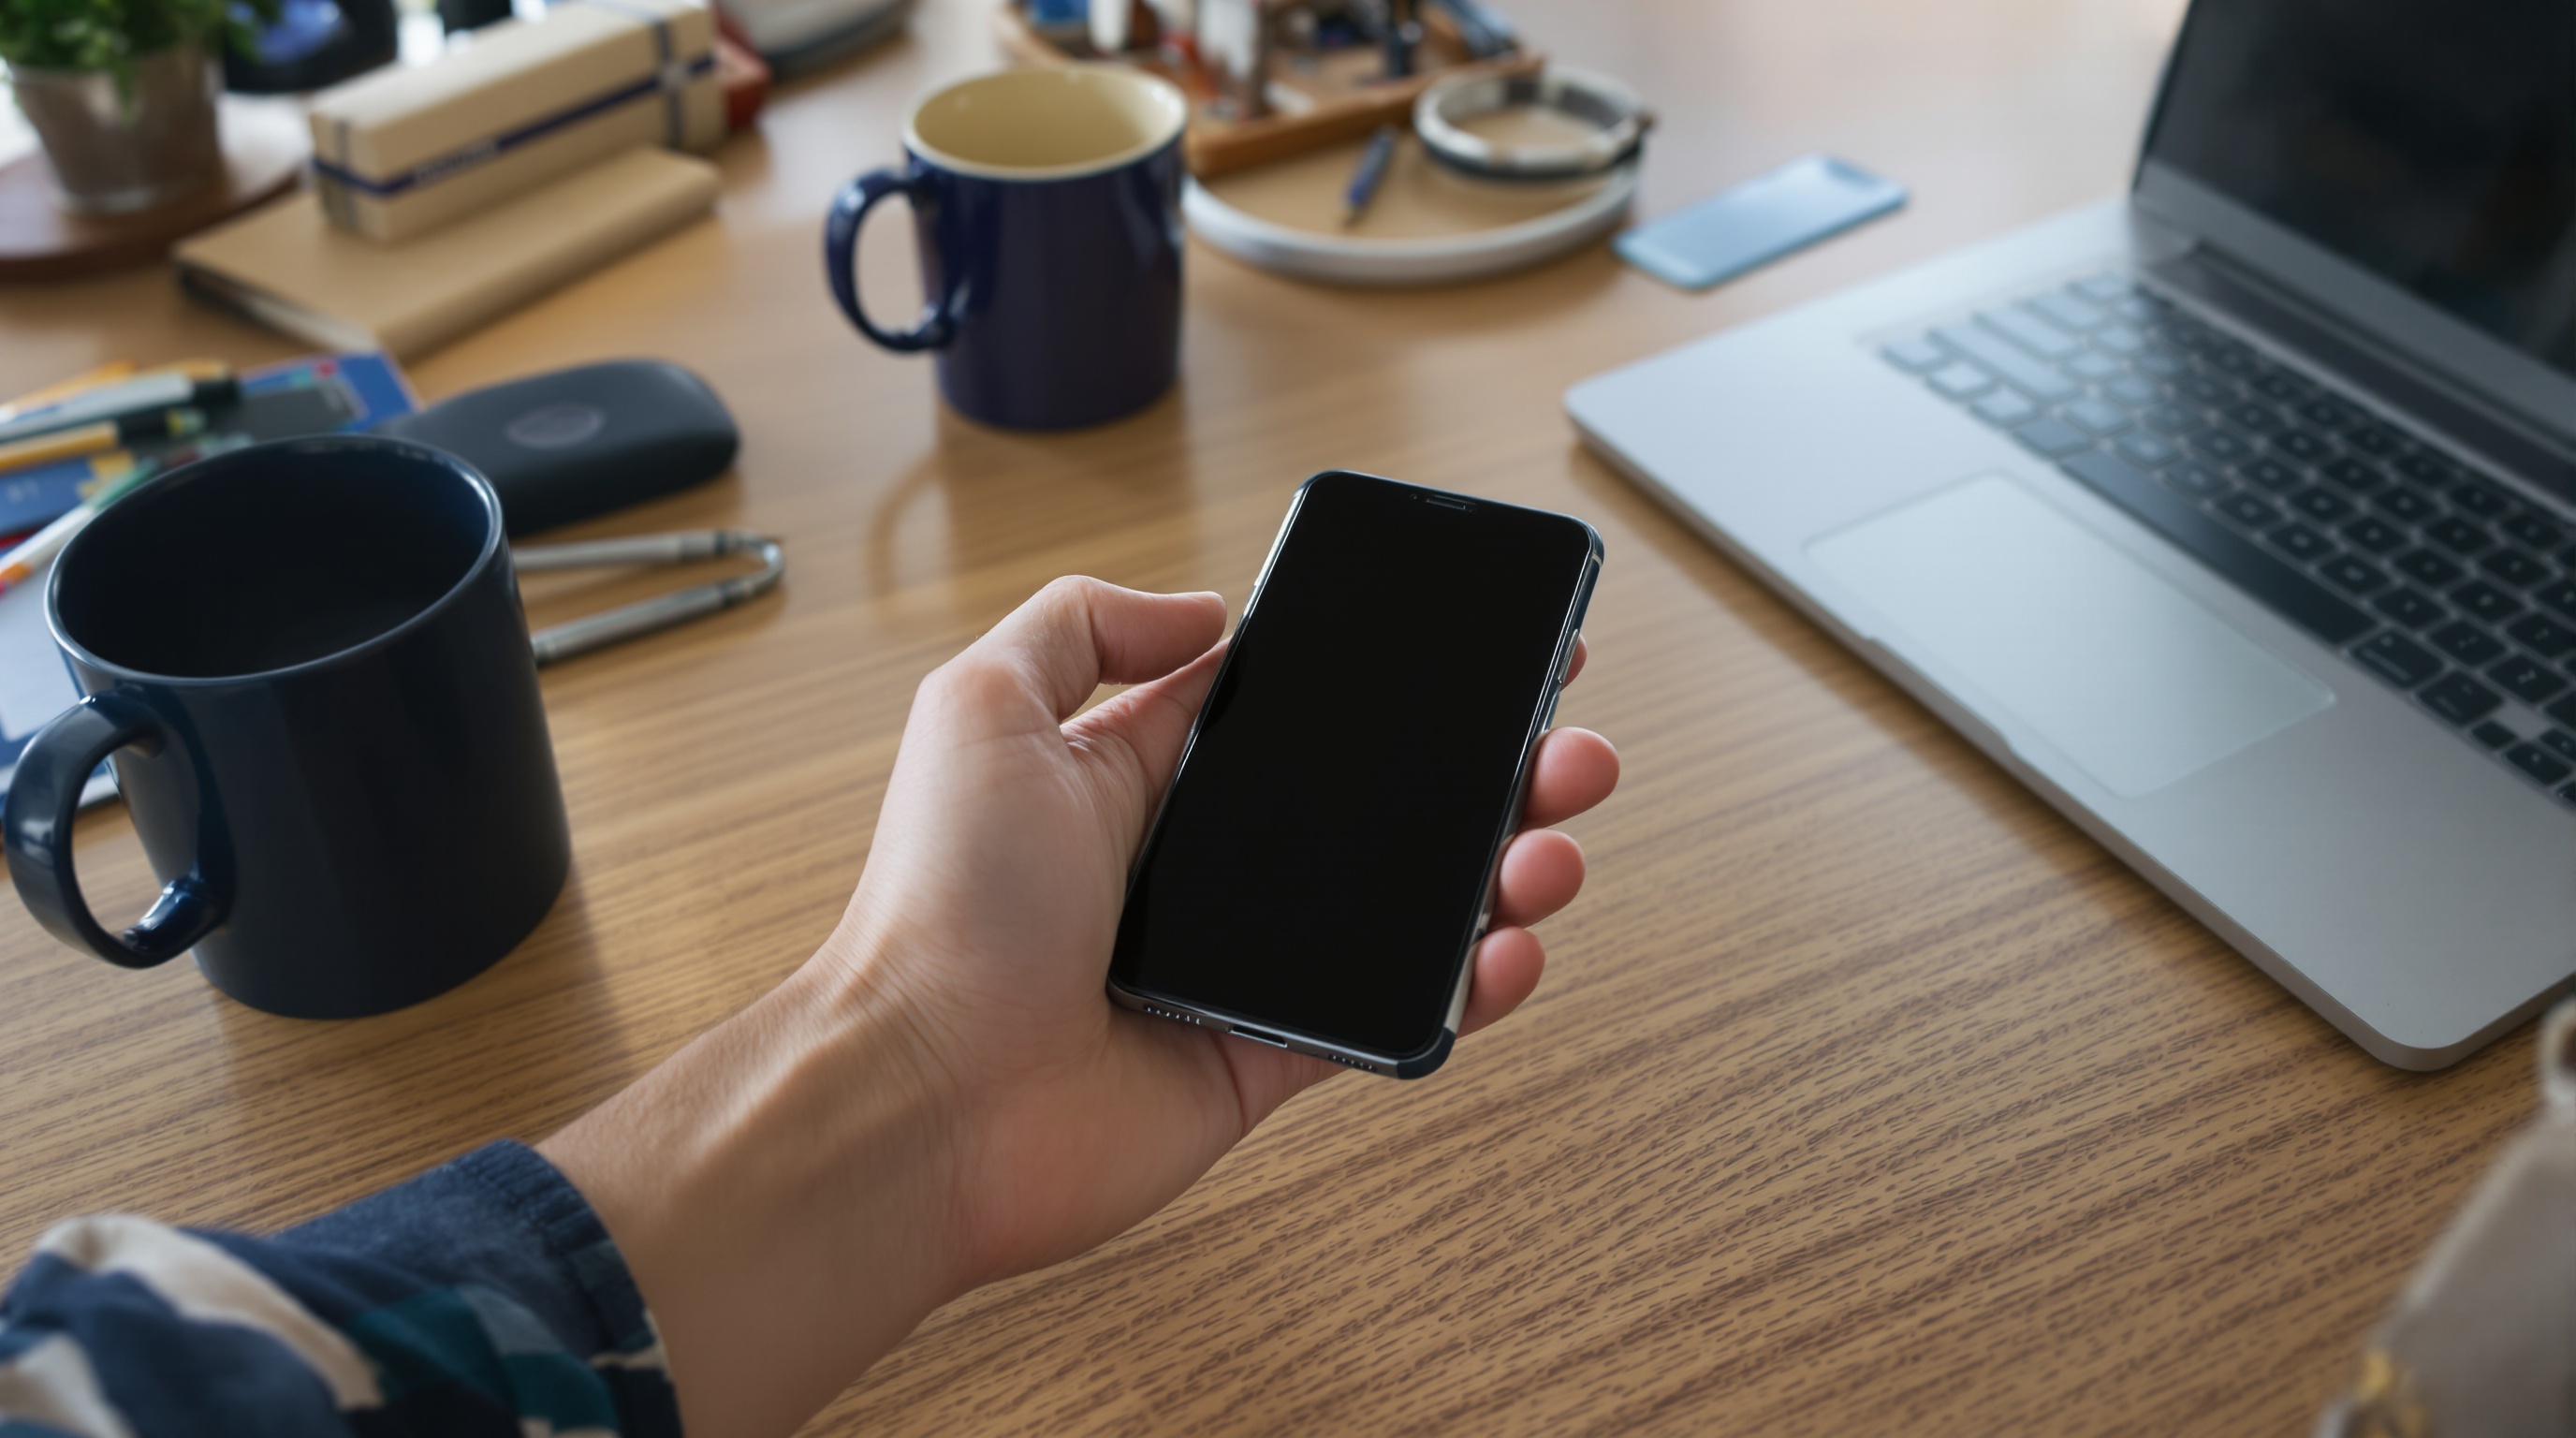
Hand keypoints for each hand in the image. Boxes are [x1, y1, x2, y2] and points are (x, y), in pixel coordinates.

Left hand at [543, 578, 1618, 1437]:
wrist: (925, 1094)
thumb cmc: (941, 905)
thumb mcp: (983, 706)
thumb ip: (1085, 626)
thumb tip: (1201, 609)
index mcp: (1147, 774)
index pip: (1306, 710)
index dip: (1399, 680)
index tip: (1489, 648)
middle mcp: (1205, 866)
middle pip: (1384, 805)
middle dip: (1488, 770)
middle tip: (1564, 746)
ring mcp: (1245, 964)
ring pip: (1410, 910)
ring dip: (1503, 869)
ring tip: (1553, 842)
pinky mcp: (1270, 1057)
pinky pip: (1393, 1017)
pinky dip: (1467, 988)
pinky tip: (1506, 949)